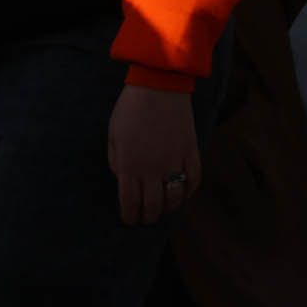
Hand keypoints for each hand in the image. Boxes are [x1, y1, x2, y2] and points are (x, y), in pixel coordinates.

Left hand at [107, 85, 200, 224]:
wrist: (159, 86)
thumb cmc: (130, 109)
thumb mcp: (113, 136)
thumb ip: (116, 161)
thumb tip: (123, 178)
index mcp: (129, 166)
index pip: (130, 203)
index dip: (130, 216)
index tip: (130, 220)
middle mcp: (152, 169)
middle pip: (153, 205)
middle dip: (149, 216)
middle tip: (147, 218)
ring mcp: (174, 160)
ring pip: (175, 197)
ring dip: (170, 207)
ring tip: (166, 208)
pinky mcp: (191, 150)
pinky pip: (194, 178)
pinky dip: (190, 189)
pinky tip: (185, 192)